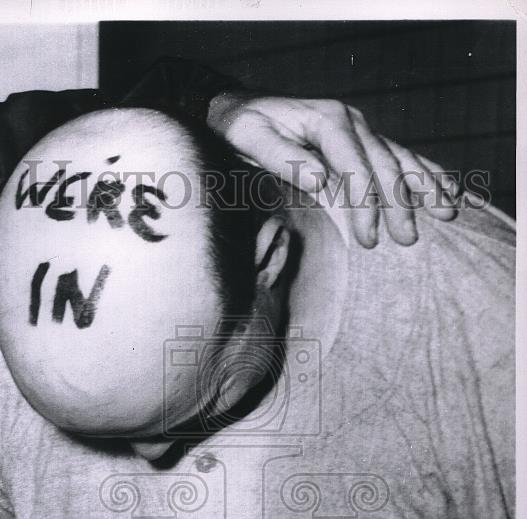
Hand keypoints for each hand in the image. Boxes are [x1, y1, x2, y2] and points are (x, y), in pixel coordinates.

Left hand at [207, 93, 458, 248]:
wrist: (241, 107)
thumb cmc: (243, 126)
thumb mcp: (249, 137)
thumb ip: (282, 157)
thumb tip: (319, 180)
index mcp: (328, 120)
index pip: (355, 166)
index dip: (366, 204)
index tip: (370, 238)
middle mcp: (352, 120)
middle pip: (384, 165)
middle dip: (399, 204)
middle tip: (407, 239)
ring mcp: (361, 128)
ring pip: (401, 159)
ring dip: (425, 187)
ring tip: (447, 214)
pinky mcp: (363, 140)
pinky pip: (400, 157)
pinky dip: (426, 173)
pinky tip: (448, 189)